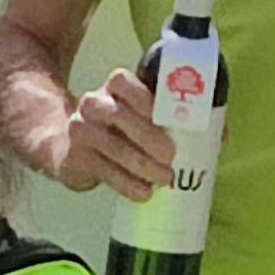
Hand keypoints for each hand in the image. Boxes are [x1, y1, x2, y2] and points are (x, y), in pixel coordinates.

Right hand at [21, 66, 174, 199]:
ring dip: (143, 165)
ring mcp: (80, 131)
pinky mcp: (75, 158)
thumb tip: (208, 131)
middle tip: (171, 156)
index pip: (122, 82)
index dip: (143, 96)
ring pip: (113, 146)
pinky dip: (127, 184)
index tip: (164, 114)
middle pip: (118, 115)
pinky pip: (104, 171)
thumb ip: (162, 116)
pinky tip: (144, 192)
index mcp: (112, 88)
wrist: (65, 146)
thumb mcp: (133, 114)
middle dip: (148, 136)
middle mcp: (92, 104)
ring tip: (164, 178)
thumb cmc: (116, 129)